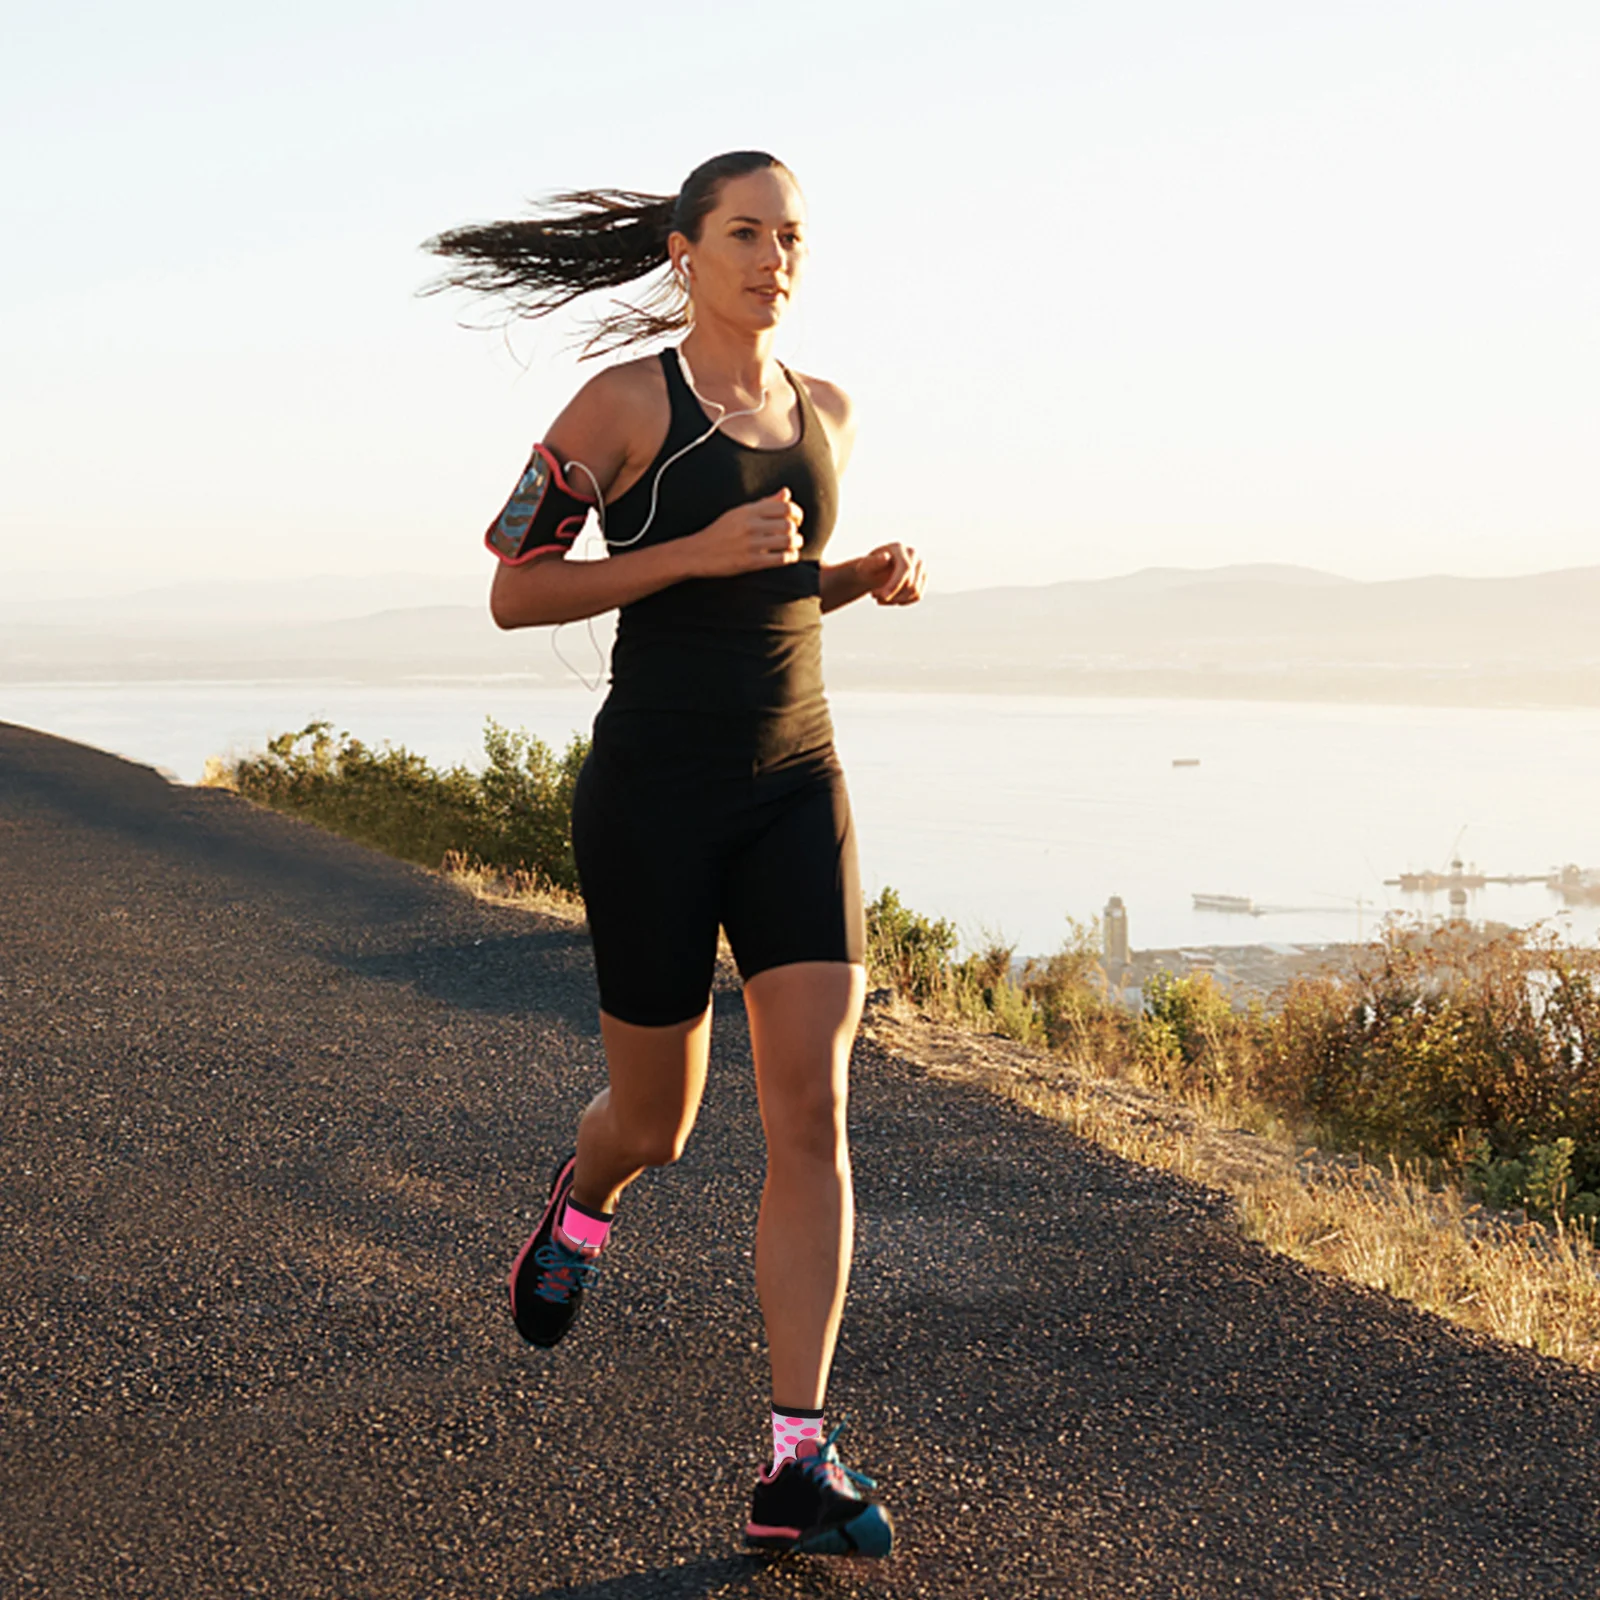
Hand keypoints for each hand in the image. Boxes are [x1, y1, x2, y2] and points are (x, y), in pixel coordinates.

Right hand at [686, 489, 803, 577]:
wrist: (698, 553)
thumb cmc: (721, 531)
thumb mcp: (740, 512)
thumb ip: (765, 503)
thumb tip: (787, 493)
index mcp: (748, 511)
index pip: (785, 507)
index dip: (797, 512)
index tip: (797, 519)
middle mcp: (750, 525)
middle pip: (788, 524)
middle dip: (797, 530)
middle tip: (796, 534)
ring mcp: (751, 544)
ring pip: (787, 541)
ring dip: (796, 544)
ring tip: (794, 545)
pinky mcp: (750, 562)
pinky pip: (780, 559)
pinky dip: (790, 557)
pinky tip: (789, 556)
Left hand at [859, 543, 925, 604]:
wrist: (873, 572)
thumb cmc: (867, 569)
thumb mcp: (864, 566)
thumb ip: (873, 562)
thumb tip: (885, 557)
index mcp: (899, 548)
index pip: (905, 567)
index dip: (895, 584)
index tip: (882, 597)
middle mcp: (913, 554)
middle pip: (911, 582)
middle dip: (892, 595)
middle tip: (873, 596)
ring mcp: (920, 566)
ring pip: (915, 591)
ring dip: (896, 600)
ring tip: (879, 599)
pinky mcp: (922, 578)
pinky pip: (917, 596)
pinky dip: (902, 602)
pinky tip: (890, 600)